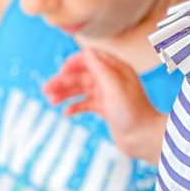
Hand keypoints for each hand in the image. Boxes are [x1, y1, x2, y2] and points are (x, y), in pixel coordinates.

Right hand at [43, 48, 165, 162]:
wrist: (144, 139)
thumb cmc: (133, 113)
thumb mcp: (115, 89)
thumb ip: (101, 70)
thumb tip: (87, 51)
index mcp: (116, 70)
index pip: (91, 58)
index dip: (74, 63)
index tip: (60, 71)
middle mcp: (111, 80)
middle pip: (81, 76)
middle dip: (63, 82)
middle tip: (45, 90)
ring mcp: (107, 95)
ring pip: (80, 90)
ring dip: (65, 94)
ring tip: (51, 102)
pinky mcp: (105, 109)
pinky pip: (85, 104)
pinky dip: (74, 107)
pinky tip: (66, 113)